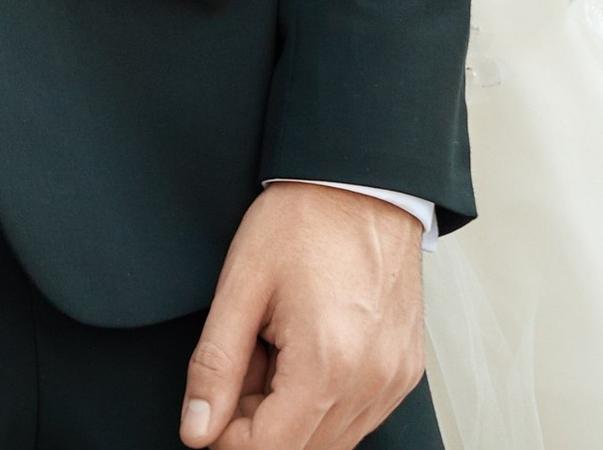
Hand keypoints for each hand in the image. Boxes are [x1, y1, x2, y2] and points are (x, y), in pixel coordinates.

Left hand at [180, 184, 426, 449]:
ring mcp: (394, 381)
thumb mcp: (242, 284)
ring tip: (279, 347)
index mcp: (327, 366)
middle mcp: (370, 384)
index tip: (216, 396)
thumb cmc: (305, 219)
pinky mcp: (405, 372)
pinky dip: (325, 401)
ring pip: (330, 441)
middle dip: (259, 421)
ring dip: (292, 415)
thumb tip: (197, 429)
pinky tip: (311, 350)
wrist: (364, 178)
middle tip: (248, 357)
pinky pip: (357, 418)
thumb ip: (214, 366)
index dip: (226, 435)